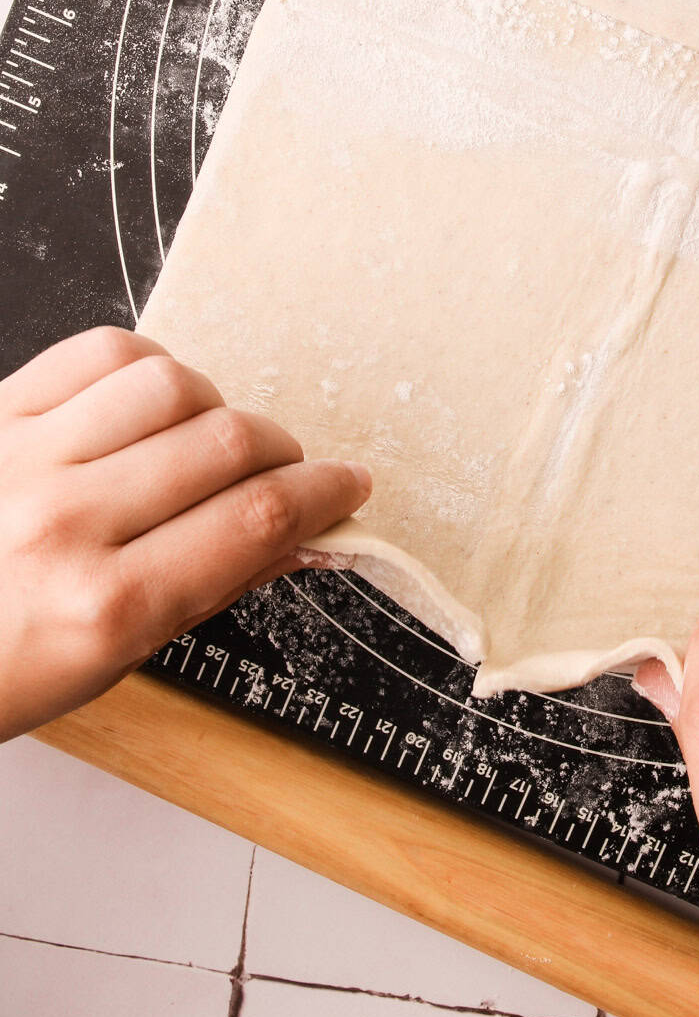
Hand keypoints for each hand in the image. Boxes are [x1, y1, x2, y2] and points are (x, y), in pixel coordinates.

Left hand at [0, 326, 369, 741]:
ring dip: (215, 410)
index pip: (256, 522)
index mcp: (101, 609)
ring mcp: (22, 458)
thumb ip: (209, 590)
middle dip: (285, 453)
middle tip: (289, 469)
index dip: (324, 495)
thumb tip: (301, 541)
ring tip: (210, 442)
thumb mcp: (104, 662)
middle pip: (228, 446)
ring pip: (173, 387)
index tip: (347, 488)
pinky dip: (149, 368)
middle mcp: (64, 526)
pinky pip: (100, 353)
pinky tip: (152, 404)